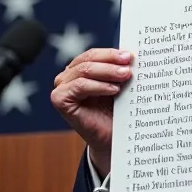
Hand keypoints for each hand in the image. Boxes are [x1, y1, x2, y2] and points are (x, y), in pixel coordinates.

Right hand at [50, 48, 133, 174]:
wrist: (110, 138)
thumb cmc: (114, 111)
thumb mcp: (119, 85)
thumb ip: (119, 69)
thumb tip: (131, 55)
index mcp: (80, 68)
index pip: (94, 54)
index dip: (111, 53)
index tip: (130, 56)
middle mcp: (68, 75)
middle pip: (88, 59)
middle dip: (111, 61)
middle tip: (129, 66)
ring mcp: (62, 87)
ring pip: (85, 70)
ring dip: (108, 72)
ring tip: (125, 76)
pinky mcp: (60, 99)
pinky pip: (80, 86)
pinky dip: (98, 86)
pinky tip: (114, 90)